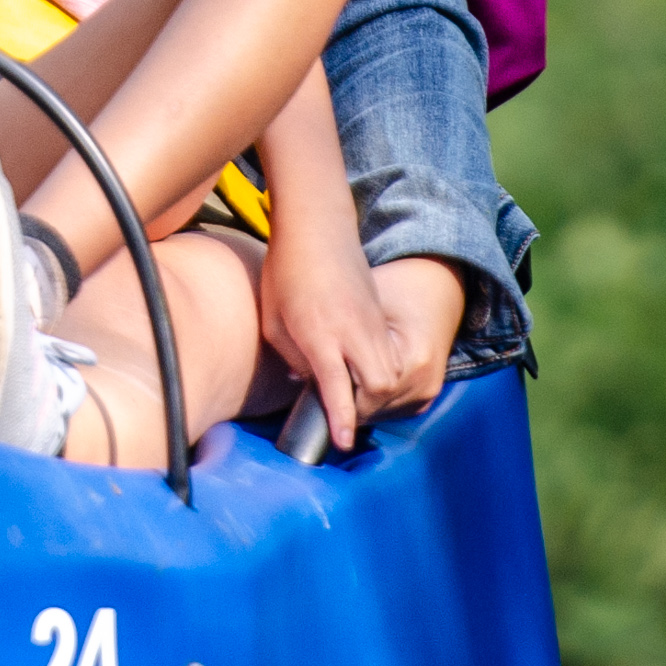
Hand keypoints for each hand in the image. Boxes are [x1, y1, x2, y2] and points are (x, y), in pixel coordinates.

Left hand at [257, 213, 403, 452]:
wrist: (316, 224)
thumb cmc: (285, 270)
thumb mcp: (273, 319)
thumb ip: (290, 357)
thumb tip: (306, 383)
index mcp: (320, 332)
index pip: (337, 386)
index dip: (342, 418)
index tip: (342, 442)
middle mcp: (353, 330)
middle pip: (380, 383)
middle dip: (367, 407)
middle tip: (343, 412)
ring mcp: (370, 321)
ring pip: (391, 370)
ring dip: (376, 390)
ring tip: (352, 394)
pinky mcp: (378, 313)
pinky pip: (390, 353)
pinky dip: (380, 369)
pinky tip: (361, 370)